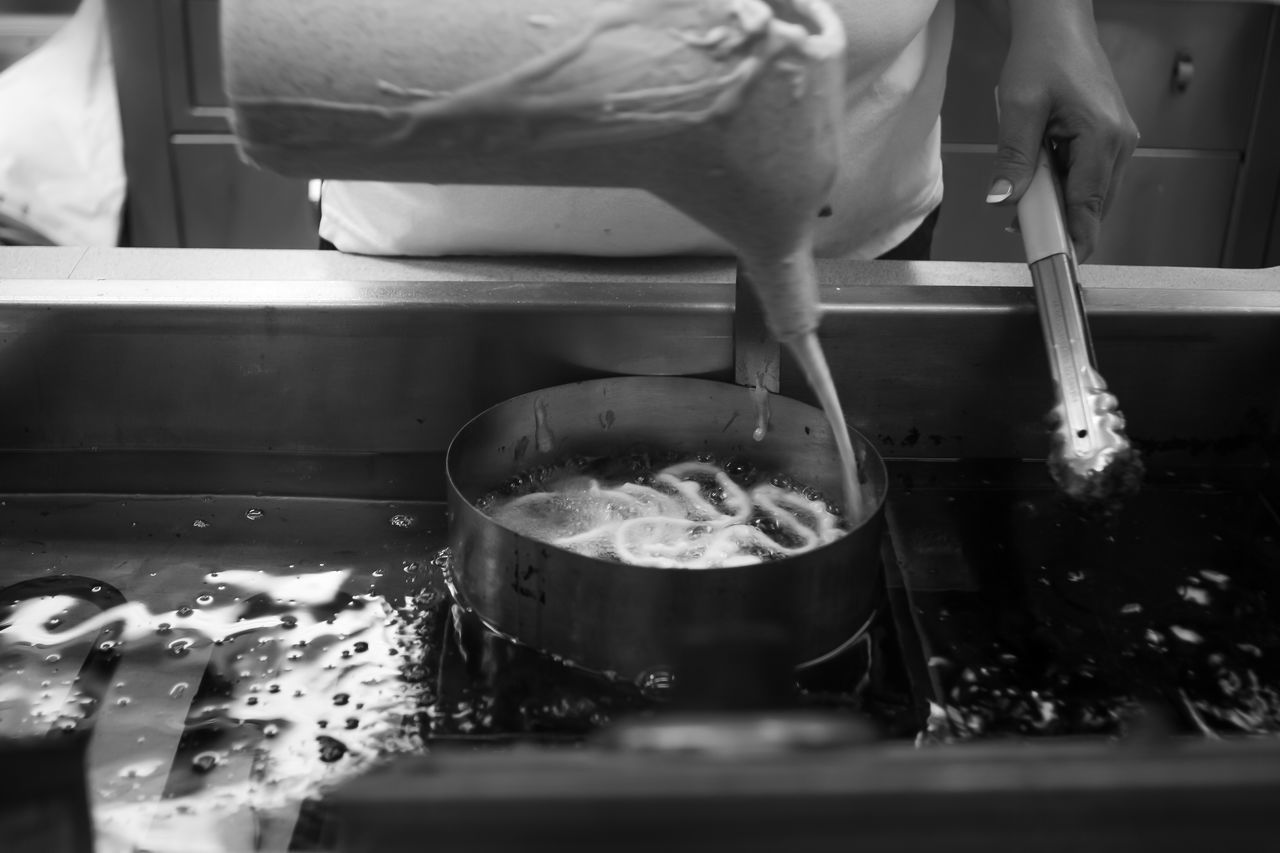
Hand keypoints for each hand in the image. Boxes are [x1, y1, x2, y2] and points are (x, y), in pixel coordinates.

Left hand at [985, 1, 1138, 260]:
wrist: (1057, 26)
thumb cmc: (1043, 55)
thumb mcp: (1019, 108)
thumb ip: (1013, 158)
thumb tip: (1004, 199)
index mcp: (1103, 136)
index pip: (1088, 204)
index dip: (1073, 238)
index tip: (1059, 264)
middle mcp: (1119, 142)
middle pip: (1092, 205)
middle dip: (1059, 223)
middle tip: (1022, 233)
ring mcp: (1117, 141)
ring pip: (1089, 193)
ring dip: (1058, 204)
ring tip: (1024, 203)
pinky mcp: (1107, 139)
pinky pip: (1087, 176)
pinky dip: (1063, 186)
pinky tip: (1038, 182)